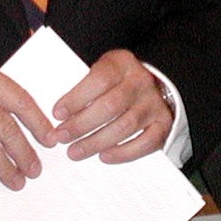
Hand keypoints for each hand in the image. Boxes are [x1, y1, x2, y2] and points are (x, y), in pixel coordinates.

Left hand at [51, 49, 173, 163]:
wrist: (151, 87)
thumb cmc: (116, 83)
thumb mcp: (100, 73)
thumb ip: (82, 88)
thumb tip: (58, 116)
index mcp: (122, 64)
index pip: (100, 79)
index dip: (77, 98)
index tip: (57, 114)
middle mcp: (141, 81)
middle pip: (111, 105)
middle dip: (81, 125)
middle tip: (61, 138)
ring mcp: (154, 103)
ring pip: (125, 126)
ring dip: (96, 142)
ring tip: (75, 152)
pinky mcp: (163, 123)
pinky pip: (146, 142)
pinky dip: (124, 153)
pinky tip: (104, 156)